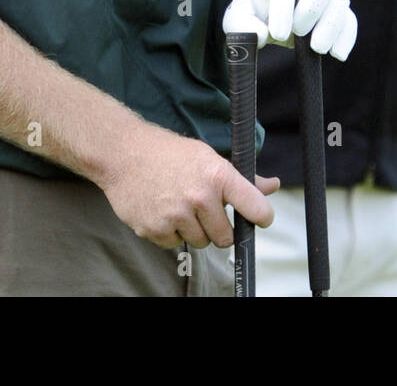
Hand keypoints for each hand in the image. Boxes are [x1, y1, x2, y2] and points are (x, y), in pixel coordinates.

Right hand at [96, 122, 279, 248]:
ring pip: (201, 242)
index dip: (262, 217)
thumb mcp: (208, 157)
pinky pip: (175, 244)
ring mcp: (176, 215)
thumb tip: (273, 186)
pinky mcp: (155, 229)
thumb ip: (241, 179)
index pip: (255, 208)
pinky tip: (162, 210)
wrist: (124, 153)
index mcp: (217, 175)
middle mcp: (199, 197)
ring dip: (194, 230)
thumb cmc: (170, 153)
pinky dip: (171, 232)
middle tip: (204, 210)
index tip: (260, 219)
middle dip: (218, 227)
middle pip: (226, 238)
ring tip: (179, 205)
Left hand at [222, 0, 356, 60]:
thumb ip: (240, 25)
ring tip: (317, 48)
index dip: (283, 9)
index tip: (277, 35)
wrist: (275, 5)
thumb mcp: (238, 16)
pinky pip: (350, 19)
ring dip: (331, 26)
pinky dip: (346, 37)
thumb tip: (261, 35)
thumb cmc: (256, 10)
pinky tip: (337, 54)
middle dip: (311, 9)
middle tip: (298, 34)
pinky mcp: (340, 8)